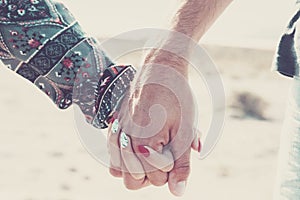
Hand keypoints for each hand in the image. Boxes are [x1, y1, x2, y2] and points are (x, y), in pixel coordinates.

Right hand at [108, 50, 200, 195]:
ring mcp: (118, 131)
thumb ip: (181, 164)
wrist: (162, 68)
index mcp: (146, 142)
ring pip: (119, 170)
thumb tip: (177, 193)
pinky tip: (137, 147)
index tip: (177, 152)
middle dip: (151, 175)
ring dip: (137, 168)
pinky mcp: (115, 124)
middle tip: (165, 156)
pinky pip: (112, 153)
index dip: (170, 171)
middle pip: (132, 181)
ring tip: (153, 152)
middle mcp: (126, 139)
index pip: (154, 179)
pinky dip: (123, 157)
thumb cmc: (177, 97)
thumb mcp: (186, 130)